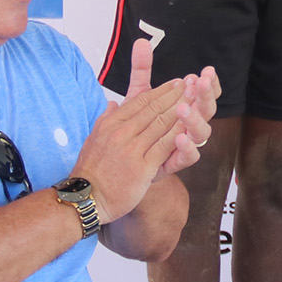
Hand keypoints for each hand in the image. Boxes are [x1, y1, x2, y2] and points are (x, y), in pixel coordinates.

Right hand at [78, 39, 218, 218]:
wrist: (86, 198)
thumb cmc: (91, 170)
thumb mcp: (93, 138)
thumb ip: (106, 119)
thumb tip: (113, 104)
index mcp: (111, 123)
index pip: (140, 101)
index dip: (161, 90)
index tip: (176, 83)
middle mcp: (121, 133)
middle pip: (154, 108)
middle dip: (176, 95)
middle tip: (192, 84)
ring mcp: (132, 149)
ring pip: (161, 123)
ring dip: (181, 108)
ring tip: (195, 98)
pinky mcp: (142, 167)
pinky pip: (165, 146)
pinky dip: (179, 134)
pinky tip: (190, 125)